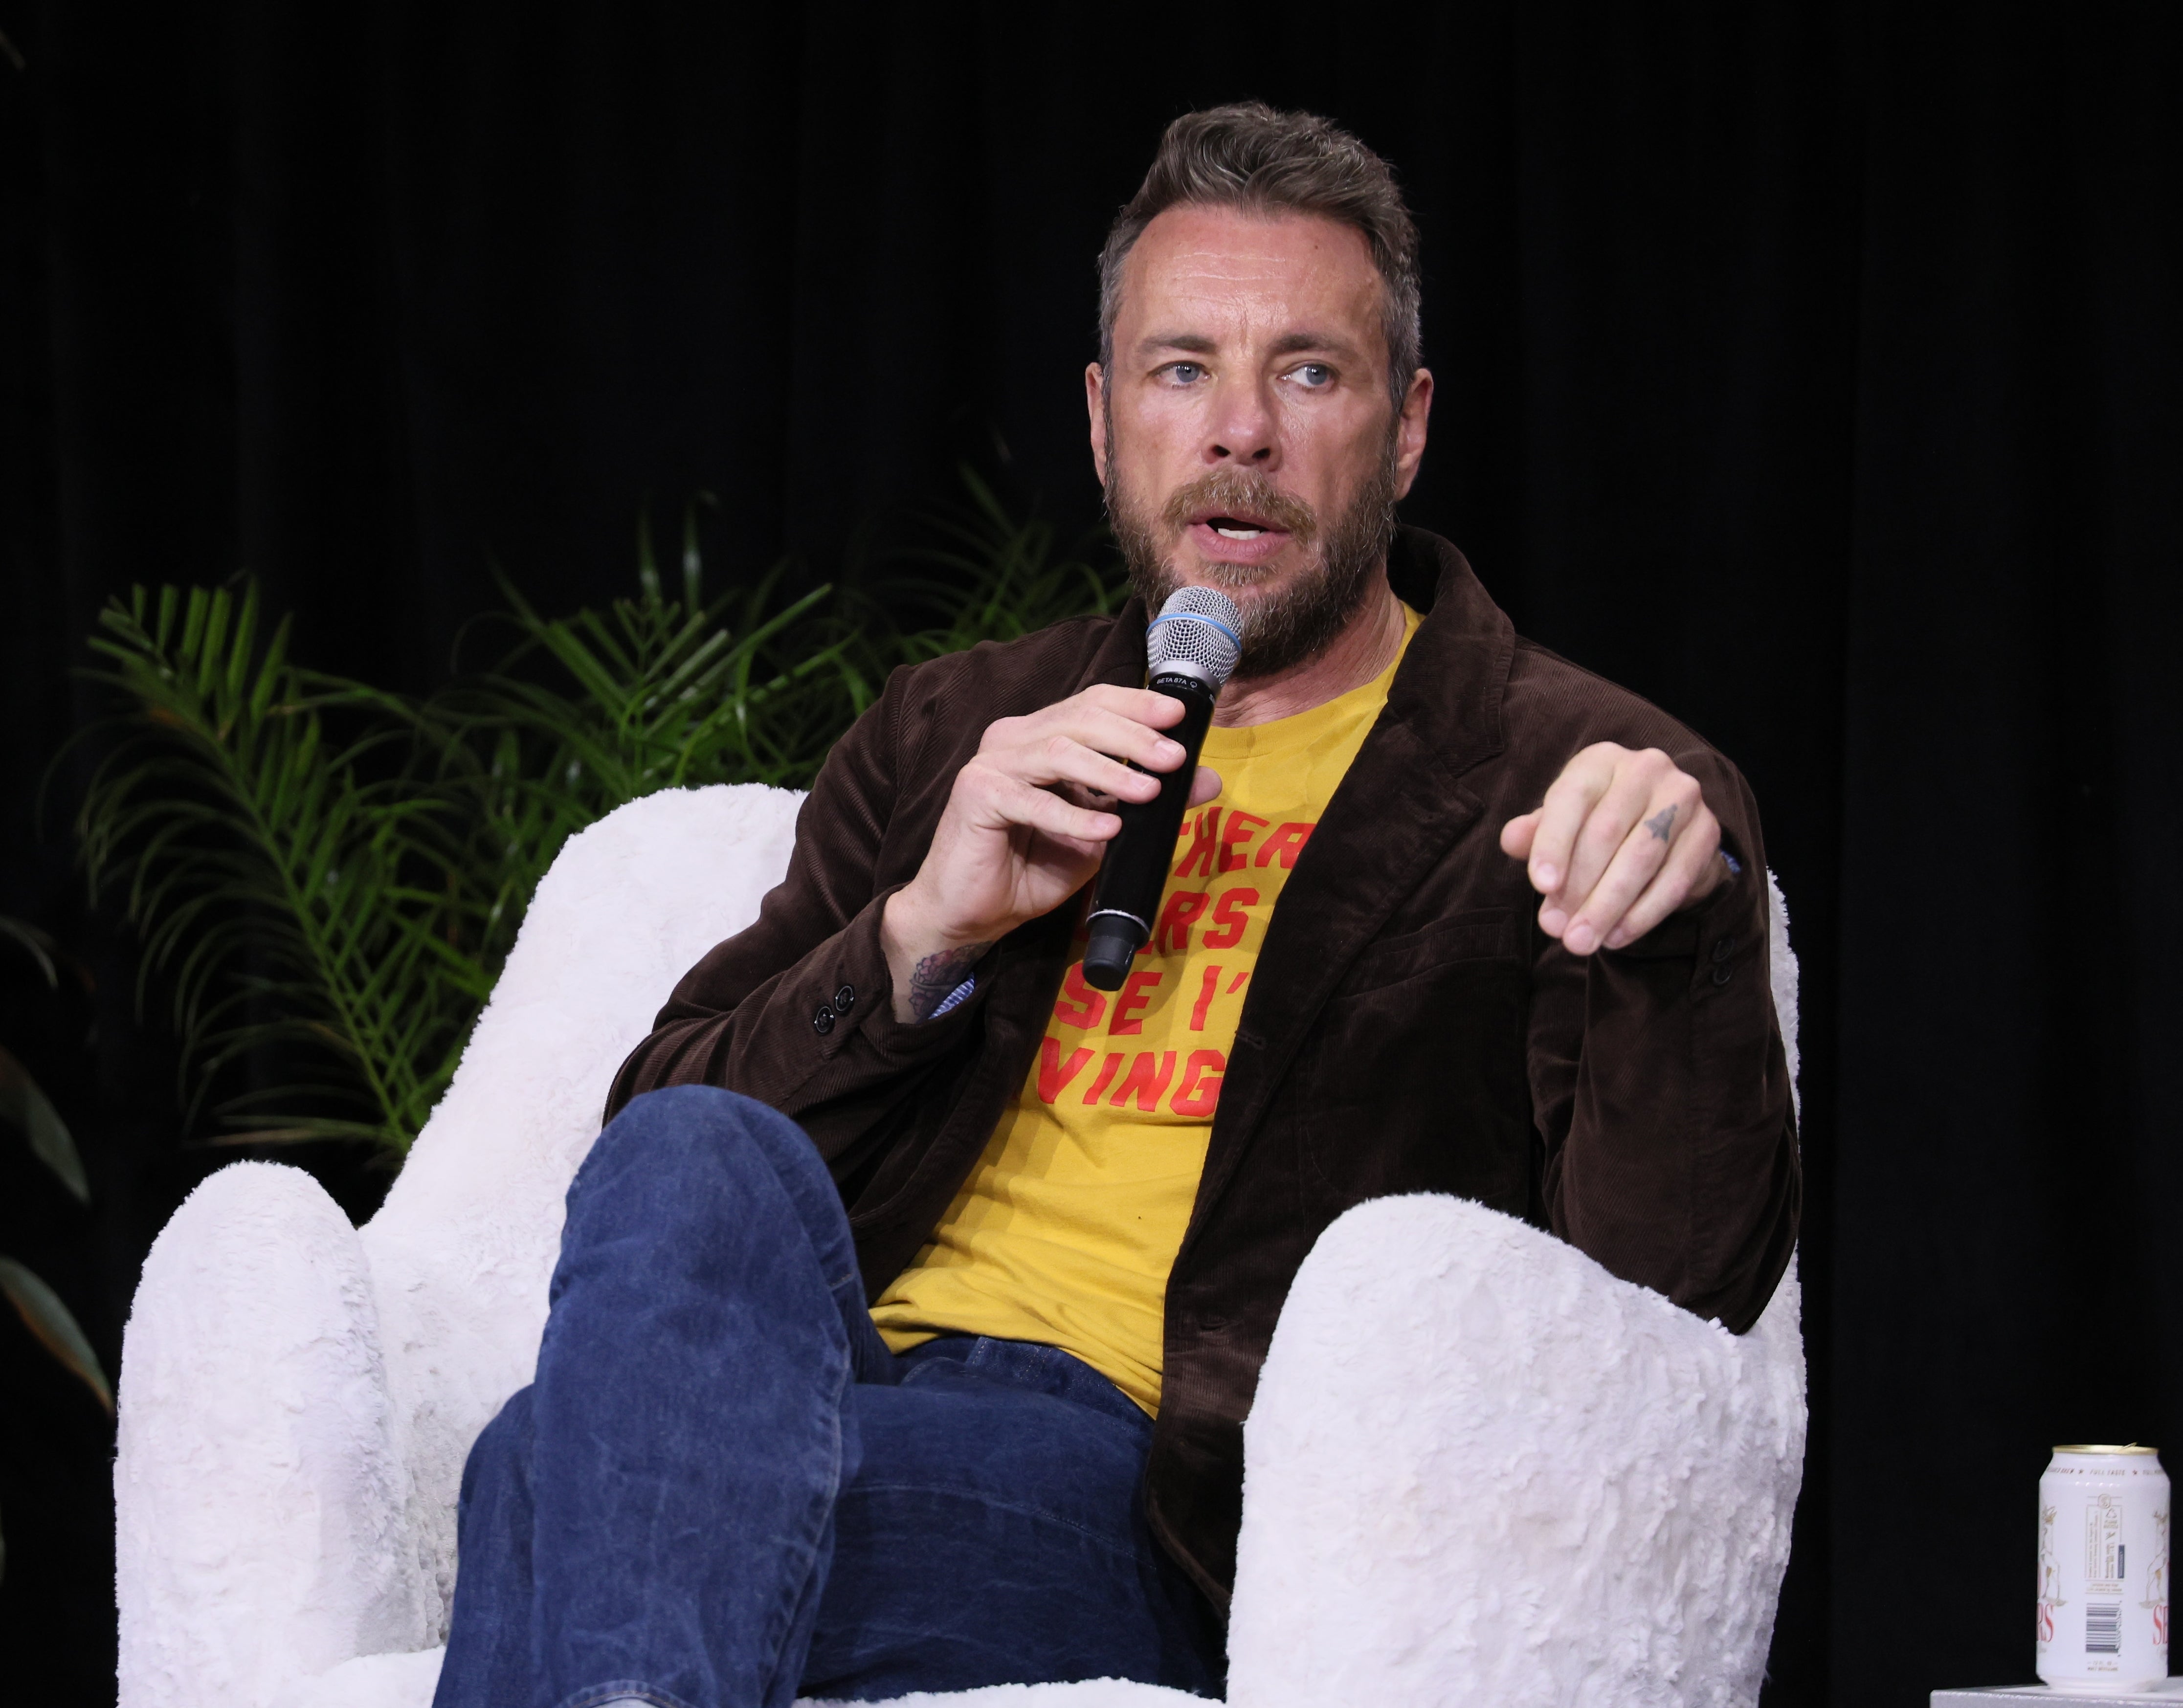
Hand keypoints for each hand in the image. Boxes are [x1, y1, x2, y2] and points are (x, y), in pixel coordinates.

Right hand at [881, 685, 1221, 1019]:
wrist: (972, 913)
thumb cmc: (1030, 869)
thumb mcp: (1102, 832)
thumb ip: (1145, 800)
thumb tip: (1206, 779)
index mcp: (1040, 736)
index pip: (1092, 703)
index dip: (1136, 704)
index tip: (1179, 717)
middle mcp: (1012, 739)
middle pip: (1080, 719)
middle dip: (1133, 737)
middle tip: (1173, 758)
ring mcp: (991, 764)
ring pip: (1059, 751)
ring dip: (1110, 772)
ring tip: (1150, 793)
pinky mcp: (975, 795)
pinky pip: (1033, 802)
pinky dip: (1073, 817)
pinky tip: (1106, 830)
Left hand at [1499, 743, 1726, 955]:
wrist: (1663, 826)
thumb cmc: (1596, 822)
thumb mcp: (1561, 822)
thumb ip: (1535, 832)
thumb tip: (1511, 840)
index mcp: (1600, 760)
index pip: (1571, 798)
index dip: (1553, 843)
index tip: (1541, 887)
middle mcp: (1645, 768)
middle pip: (1607, 833)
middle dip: (1579, 888)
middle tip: (1557, 931)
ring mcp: (1682, 797)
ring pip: (1642, 858)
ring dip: (1608, 907)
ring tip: (1581, 942)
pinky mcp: (1707, 831)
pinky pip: (1675, 879)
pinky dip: (1643, 914)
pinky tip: (1616, 937)